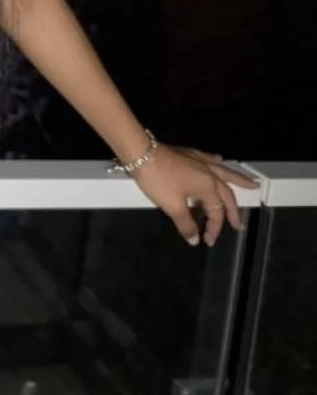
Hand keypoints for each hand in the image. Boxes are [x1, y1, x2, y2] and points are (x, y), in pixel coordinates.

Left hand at [132, 144, 259, 246]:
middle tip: (238, 224)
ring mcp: (200, 161)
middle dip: (233, 211)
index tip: (207, 241)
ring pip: (225, 172)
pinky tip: (219, 159)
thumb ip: (186, 224)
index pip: (216, 213)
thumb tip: (195, 240)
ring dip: (238, 180)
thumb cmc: (159, 180)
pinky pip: (209, 159)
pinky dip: (216, 162)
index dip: (213, 229)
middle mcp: (209, 174)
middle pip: (226, 194)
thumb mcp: (172, 206)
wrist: (141, 152)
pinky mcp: (189, 153)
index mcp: (208, 187)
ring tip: (252, 184)